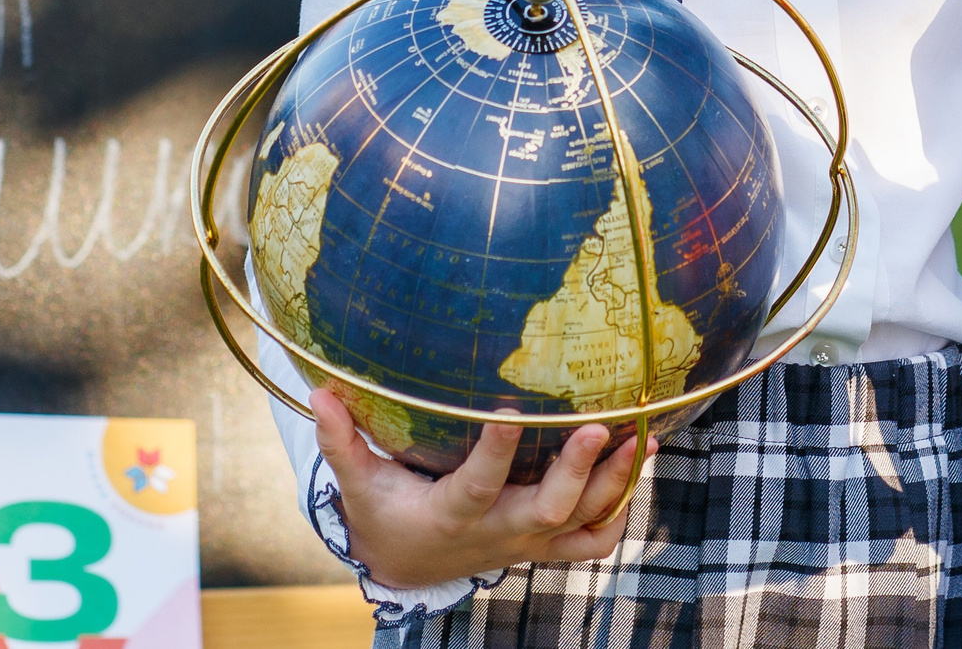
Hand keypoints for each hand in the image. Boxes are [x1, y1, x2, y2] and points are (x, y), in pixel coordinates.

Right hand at [314, 386, 650, 588]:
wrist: (408, 568)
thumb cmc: (385, 514)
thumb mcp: (360, 484)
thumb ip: (343, 441)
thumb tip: (321, 392)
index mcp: (453, 514)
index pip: (477, 486)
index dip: (493, 452)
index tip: (508, 411)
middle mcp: (499, 532)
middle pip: (546, 511)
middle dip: (576, 471)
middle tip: (598, 427)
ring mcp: (528, 543)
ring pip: (582, 525)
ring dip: (615, 485)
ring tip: (640, 439)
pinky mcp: (546, 547)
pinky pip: (594, 542)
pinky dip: (619, 511)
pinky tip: (636, 468)